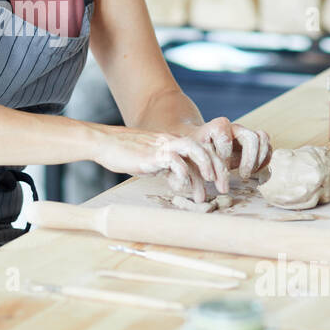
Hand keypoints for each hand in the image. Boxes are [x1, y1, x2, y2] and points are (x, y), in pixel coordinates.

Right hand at [92, 126, 219, 201]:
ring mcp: (164, 146)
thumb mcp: (152, 160)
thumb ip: (167, 167)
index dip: (215, 166)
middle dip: (218, 169)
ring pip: (195, 150)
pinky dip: (183, 174)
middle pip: (205, 149)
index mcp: (174, 142)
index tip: (219, 184)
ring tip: (208, 186)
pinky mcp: (154, 154)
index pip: (203, 150)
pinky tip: (181, 186)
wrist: (105, 143)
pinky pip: (176, 161)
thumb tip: (181, 182)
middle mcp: (173, 141)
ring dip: (206, 168)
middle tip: (223, 189)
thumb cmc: (125, 153)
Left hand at [190, 117, 272, 181]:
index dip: (223, 153)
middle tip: (242, 175)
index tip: (219, 166)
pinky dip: (265, 160)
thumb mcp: (194, 157)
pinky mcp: (254, 144)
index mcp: (218, 126)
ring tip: (248, 174)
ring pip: (263, 138)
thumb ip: (200, 166)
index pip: (225, 135)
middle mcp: (235, 128)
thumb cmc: (196, 153)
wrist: (201, 147)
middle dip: (249, 158)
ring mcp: (246, 134)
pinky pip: (268, 148)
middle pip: (251, 137)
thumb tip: (207, 185)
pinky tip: (254, 173)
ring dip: (259, 159)